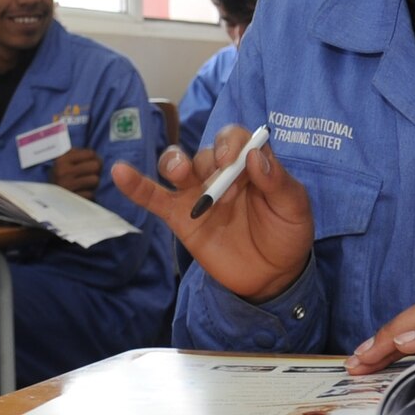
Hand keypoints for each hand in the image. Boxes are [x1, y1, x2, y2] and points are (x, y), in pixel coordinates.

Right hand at [48, 147, 101, 195]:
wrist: (49, 199)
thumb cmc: (63, 177)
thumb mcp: (66, 162)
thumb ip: (81, 155)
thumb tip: (99, 159)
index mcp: (61, 159)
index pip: (90, 154)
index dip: (94, 159)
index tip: (91, 164)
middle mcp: (62, 171)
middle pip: (95, 166)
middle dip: (96, 171)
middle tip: (90, 175)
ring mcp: (66, 186)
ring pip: (95, 180)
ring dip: (93, 184)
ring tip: (85, 185)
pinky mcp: (71, 200)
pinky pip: (91, 194)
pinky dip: (89, 195)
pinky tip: (82, 194)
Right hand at [110, 124, 313, 302]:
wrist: (272, 276)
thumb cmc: (286, 233)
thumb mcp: (294, 207)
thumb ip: (278, 181)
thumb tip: (255, 155)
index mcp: (248, 164)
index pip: (234, 138)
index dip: (231, 142)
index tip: (233, 160)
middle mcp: (220, 172)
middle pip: (205, 152)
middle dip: (209, 162)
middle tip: (223, 185)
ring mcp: (197, 194)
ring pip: (177, 166)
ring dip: (174, 163)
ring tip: (180, 173)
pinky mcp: (180, 217)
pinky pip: (154, 198)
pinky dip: (136, 185)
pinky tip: (120, 173)